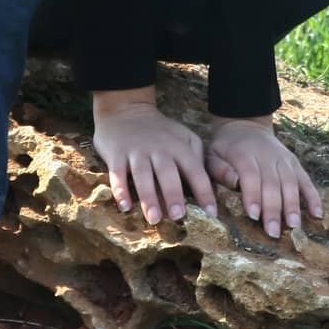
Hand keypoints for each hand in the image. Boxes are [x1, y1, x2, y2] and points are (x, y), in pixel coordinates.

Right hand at [91, 104, 217, 226]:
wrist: (126, 109)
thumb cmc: (160, 130)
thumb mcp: (183, 136)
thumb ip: (196, 155)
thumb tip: (205, 184)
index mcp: (178, 147)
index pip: (195, 170)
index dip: (204, 191)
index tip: (212, 213)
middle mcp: (159, 149)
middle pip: (167, 173)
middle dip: (173, 194)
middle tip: (178, 216)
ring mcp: (137, 151)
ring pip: (143, 175)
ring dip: (149, 197)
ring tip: (154, 218)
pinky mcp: (117, 154)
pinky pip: (117, 173)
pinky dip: (120, 190)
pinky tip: (124, 206)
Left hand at [206, 117, 323, 237]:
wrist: (245, 126)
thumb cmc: (225, 148)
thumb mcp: (212, 154)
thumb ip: (220, 170)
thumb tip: (234, 183)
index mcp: (244, 153)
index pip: (251, 174)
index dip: (253, 195)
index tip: (254, 215)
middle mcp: (267, 155)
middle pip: (272, 183)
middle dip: (273, 209)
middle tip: (273, 232)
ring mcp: (283, 159)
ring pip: (291, 182)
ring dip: (293, 205)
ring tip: (294, 226)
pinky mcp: (295, 163)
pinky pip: (306, 180)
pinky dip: (313, 196)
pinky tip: (317, 214)